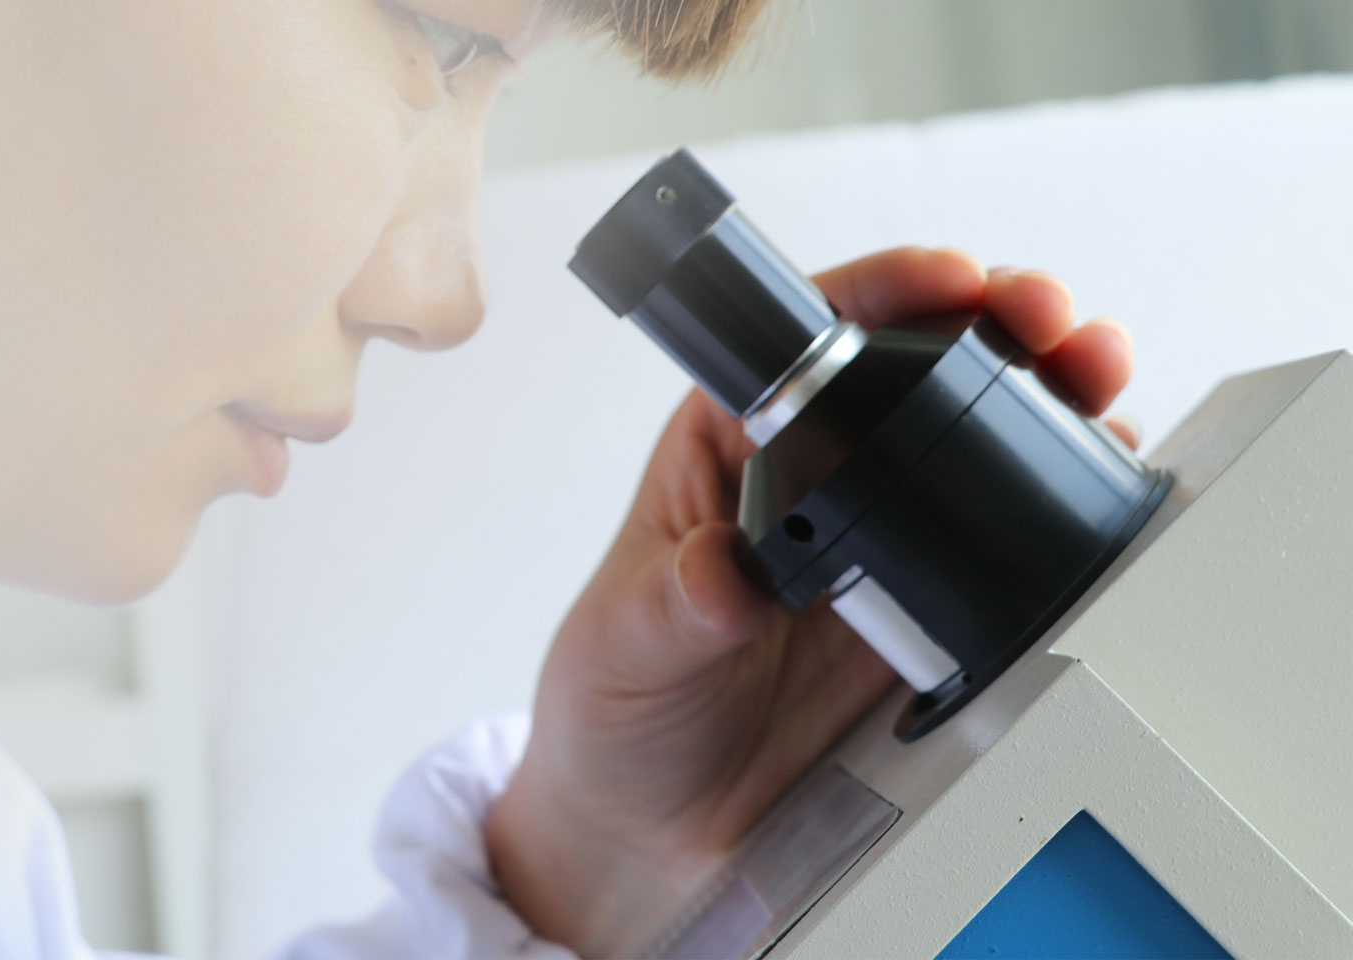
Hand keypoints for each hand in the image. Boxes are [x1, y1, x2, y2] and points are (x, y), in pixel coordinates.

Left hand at [485, 248, 1137, 955]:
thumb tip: (724, 574)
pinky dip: (1070, 502)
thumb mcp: (626, 649)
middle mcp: (817, 474)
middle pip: (922, 365)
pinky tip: (1107, 489)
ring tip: (1100, 382)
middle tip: (1053, 322)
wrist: (661, 827)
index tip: (951, 278)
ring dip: (1055, 395)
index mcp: (731, 444)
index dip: (888, 289)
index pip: (811, 333)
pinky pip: (1014, 539)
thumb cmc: (617, 710)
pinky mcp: (935, 609)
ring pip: (984, 437)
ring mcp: (885, 538)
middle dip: (999, 323)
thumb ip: (674, 607)